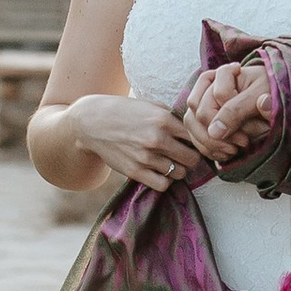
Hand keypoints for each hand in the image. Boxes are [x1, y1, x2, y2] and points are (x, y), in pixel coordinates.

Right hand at [64, 91, 215, 187]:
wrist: (92, 123)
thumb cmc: (124, 111)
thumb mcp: (150, 105)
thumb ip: (172, 117)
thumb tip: (194, 128)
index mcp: (163, 120)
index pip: (196, 137)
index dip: (198, 141)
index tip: (195, 142)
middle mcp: (156, 139)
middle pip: (192, 159)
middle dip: (192, 157)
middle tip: (186, 155)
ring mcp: (145, 158)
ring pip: (179, 173)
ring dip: (178, 169)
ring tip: (171, 161)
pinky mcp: (135, 172)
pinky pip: (163, 185)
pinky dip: (165, 180)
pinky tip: (160, 171)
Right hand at [183, 59, 272, 162]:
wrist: (273, 103)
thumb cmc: (271, 95)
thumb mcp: (261, 96)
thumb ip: (238, 109)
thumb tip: (215, 131)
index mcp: (225, 74)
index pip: (219, 95)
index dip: (235, 115)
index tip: (259, 125)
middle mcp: (209, 86)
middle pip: (200, 113)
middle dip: (222, 133)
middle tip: (245, 141)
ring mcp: (201, 102)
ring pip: (191, 124)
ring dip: (213, 143)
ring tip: (235, 150)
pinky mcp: (199, 120)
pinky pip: (193, 135)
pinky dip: (208, 149)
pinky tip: (227, 154)